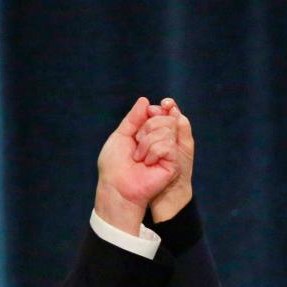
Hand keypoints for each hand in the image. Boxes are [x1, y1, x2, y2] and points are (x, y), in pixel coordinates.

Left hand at [95, 97, 186, 233]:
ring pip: (167, 130)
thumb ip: (133, 118)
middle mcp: (161, 142)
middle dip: (147, 126)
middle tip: (137, 143)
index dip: (154, 110)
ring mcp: (168, 153)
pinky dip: (153, 151)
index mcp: (149, 135)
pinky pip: (168, 145)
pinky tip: (147, 163)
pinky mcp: (173, 164)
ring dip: (147, 142)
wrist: (116, 186)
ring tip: (139, 157)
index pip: (161, 113)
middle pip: (165, 118)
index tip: (147, 113)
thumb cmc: (114, 165)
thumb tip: (145, 101)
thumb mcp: (121, 135)